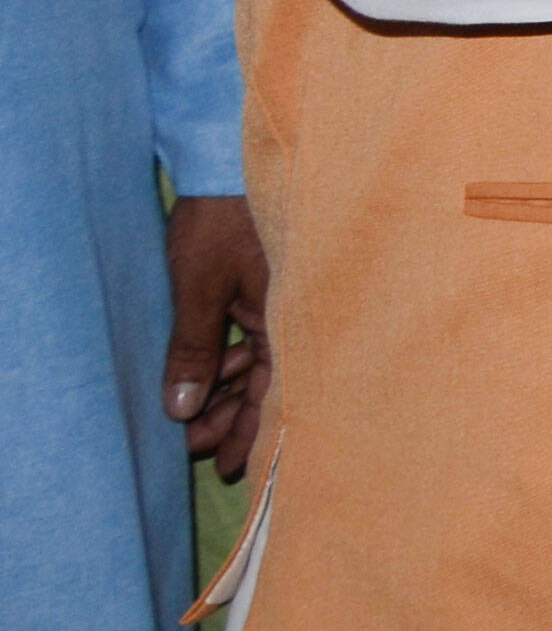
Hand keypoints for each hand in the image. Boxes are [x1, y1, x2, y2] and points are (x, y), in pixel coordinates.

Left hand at [166, 192, 267, 480]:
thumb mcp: (200, 288)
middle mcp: (290, 315)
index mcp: (285, 317)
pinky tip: (208, 376)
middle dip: (231, 419)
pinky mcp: (264, 291)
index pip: (273, 392)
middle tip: (195, 450)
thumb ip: (194, 349)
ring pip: (257, 365)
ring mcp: (277, 303)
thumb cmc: (221, 222)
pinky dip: (229, 363)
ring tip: (192, 420)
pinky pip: (252, 342)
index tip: (228, 467)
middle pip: (267, 384)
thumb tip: (182, 411)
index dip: (251, 433)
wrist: (230, 163)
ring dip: (226, 394)